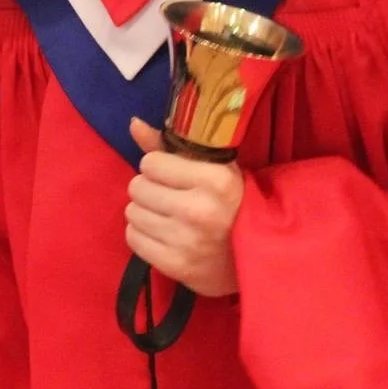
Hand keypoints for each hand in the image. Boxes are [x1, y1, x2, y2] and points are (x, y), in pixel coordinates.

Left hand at [124, 119, 241, 296]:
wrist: (255, 256)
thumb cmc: (233, 205)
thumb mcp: (214, 168)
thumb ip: (169, 146)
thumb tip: (133, 123)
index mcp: (215, 180)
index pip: (151, 163)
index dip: (158, 167)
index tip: (171, 175)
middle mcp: (199, 210)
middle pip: (137, 187)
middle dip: (149, 189)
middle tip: (168, 197)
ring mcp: (186, 241)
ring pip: (132, 213)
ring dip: (144, 212)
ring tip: (165, 215)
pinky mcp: (176, 266)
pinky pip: (133, 239)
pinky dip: (143, 234)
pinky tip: (162, 233)